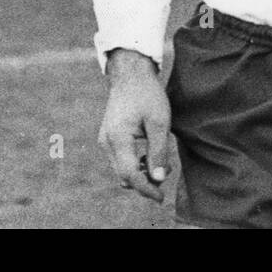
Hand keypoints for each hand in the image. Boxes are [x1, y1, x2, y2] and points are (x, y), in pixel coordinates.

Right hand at [98, 48, 169, 202]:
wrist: (130, 73)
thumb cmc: (146, 94)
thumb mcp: (158, 122)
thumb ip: (158, 151)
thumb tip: (158, 179)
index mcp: (118, 138)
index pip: (130, 175)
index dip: (146, 189)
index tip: (161, 197)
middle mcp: (107, 142)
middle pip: (124, 175)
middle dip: (145, 180)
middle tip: (166, 170)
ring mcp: (105, 139)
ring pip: (122, 169)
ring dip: (140, 172)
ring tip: (160, 158)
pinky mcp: (108, 137)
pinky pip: (120, 159)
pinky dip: (134, 162)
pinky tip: (149, 152)